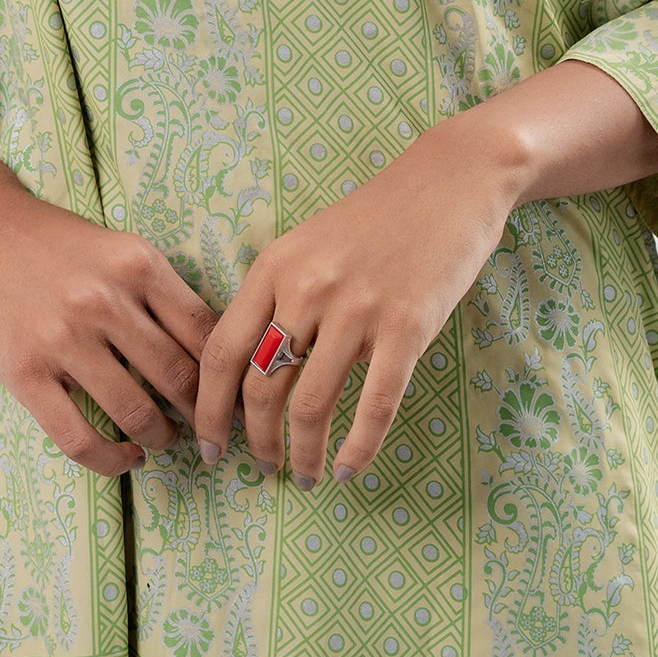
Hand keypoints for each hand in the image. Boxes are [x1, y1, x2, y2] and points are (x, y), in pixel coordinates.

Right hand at [0, 128, 216, 477]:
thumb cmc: (54, 240)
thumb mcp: (119, 248)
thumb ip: (159, 293)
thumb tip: (209, 354)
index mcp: (138, 263)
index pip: (205, 331)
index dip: (226, 372)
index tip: (233, 395)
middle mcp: (106, 300)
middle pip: (178, 377)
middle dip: (201, 414)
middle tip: (209, 429)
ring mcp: (63, 338)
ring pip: (136, 412)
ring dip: (161, 437)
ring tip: (164, 439)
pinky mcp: (25, 372)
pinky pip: (80, 438)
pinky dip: (112, 459)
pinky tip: (126, 457)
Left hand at [191, 59, 657, 483]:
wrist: (450, 180)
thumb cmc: (376, 216)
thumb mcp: (308, 243)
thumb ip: (276, 296)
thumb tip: (246, 370)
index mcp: (274, 267)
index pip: (220, 352)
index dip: (208, 410)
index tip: (207, 447)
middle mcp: (307, 288)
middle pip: (261, 388)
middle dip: (254, 442)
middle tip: (263, 469)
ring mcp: (358, 308)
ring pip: (312, 405)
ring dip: (303, 454)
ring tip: (306, 477)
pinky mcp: (408, 326)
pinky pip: (374, 405)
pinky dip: (358, 448)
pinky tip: (349, 470)